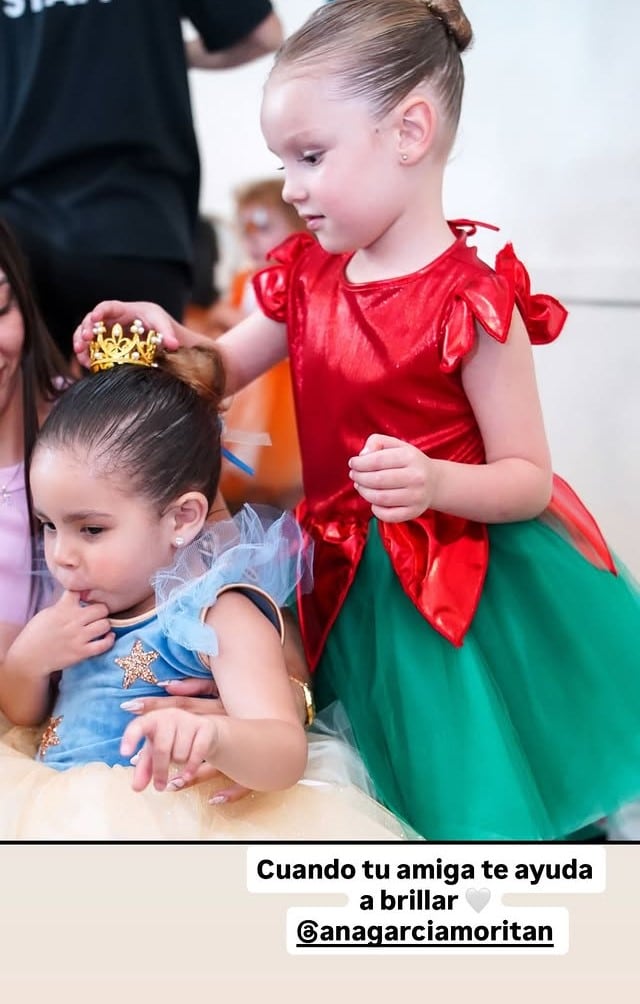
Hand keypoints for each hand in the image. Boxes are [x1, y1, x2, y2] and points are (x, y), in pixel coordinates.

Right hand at [8, 590, 113, 674]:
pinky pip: (104, 644)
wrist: (29, 658)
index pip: (81, 591)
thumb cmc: (37, 634)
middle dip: (101, 610)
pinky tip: (108, 637)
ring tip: (101, 626)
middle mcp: (73, 621)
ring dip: (105, 625)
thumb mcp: (47, 613)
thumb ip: (64, 604)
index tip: (88, 597)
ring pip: (105, 624)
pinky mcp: (82, 652)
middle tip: (98, 615)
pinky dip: (109, 640)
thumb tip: (78, 595)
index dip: (87, 592)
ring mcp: (78, 637)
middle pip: (101, 608)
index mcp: (63, 608)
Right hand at [72, 300, 185, 368]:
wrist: (157, 334)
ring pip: (87, 334)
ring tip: (80, 354)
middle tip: (85, 340)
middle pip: (91, 321)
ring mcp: (105, 333)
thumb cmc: (159, 323)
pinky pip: (91, 349)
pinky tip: (87, 364)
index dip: (99, 311)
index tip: (94, 318)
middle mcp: (110, 320)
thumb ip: (167, 333)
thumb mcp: (163, 325)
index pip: (108, 306)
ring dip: (81, 343)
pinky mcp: (105, 345)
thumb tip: (173, 345)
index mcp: (123, 310)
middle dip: (85, 329)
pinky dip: (87, 355)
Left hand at [119, 683, 251, 802]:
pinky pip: (196, 754)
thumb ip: (144, 769)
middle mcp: (170, 715)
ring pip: (180, 753)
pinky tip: (187, 774)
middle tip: (159, 786)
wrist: (204, 732)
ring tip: (180, 759)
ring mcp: (188, 719)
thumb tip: (136, 788)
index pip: (138, 726)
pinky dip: (190, 768)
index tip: (123, 753)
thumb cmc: (173, 742)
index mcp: (152, 719)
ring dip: (179, 764)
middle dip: (160, 770)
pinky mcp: (205, 726)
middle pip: (161, 748)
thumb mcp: (156, 754)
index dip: (131, 738)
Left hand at [348, 434, 436, 521]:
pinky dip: (375, 510)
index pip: (377, 460)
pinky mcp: (414, 512)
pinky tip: (373, 501)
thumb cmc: (408, 462)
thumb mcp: (396, 445)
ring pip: (380, 498)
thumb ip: (376, 442)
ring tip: (360, 486)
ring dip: (364, 493)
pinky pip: (388, 515)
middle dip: (359, 478)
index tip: (352, 463)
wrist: (434, 482)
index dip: (359, 463)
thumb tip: (362, 456)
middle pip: (377, 480)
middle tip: (354, 475)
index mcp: (410, 457)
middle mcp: (416, 477)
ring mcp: (416, 496)